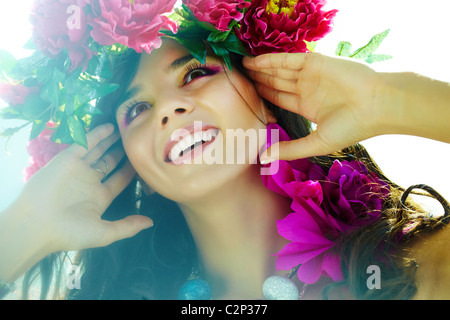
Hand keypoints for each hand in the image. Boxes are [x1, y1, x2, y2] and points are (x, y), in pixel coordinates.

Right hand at [18, 123, 152, 251]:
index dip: (131, 170)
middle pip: (110, 162)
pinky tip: (110, 127)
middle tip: (135, 140)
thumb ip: (128, 226)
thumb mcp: (105, 233)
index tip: (144, 160)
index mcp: (100, 197)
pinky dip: (97, 134)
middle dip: (121, 152)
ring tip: (125, 130)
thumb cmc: (70, 232)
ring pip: (98, 150)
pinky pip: (85, 143)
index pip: (120, 179)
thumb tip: (151, 223)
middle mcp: (90, 181)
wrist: (37, 225)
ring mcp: (79, 169)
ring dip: (111, 140)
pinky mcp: (67, 158)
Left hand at [243, 52, 384, 160]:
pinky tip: (254, 62)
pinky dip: (270, 60)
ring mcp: (311, 74)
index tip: (245, 96)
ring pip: (279, 70)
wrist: (377, 106)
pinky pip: (288, 59)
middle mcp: (308, 88)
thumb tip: (263, 158)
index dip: (263, 97)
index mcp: (308, 106)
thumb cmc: (352, 127)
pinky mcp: (315, 61)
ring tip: (241, 68)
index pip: (279, 99)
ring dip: (260, 68)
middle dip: (258, 81)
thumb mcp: (316, 143)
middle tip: (238, 79)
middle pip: (276, 82)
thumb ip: (290, 149)